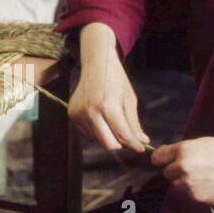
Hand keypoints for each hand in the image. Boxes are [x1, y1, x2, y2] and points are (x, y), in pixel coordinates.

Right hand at [68, 23, 149, 152]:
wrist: (96, 63)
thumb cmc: (116, 79)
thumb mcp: (129, 99)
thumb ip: (134, 123)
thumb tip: (141, 142)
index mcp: (108, 106)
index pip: (123, 135)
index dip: (134, 145)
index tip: (141, 149)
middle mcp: (90, 111)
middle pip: (108, 144)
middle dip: (120, 143)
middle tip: (128, 137)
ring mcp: (79, 113)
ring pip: (97, 140)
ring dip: (108, 136)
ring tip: (112, 120)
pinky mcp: (72, 114)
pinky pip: (87, 133)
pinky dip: (97, 131)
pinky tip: (100, 117)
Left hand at [150, 138, 213, 205]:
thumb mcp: (203, 143)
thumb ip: (182, 149)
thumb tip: (162, 154)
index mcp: (184, 151)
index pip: (158, 158)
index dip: (161, 159)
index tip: (162, 161)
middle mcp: (184, 167)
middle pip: (166, 173)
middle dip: (176, 171)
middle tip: (194, 168)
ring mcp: (190, 184)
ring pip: (176, 186)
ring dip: (184, 183)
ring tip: (203, 176)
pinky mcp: (197, 197)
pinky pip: (188, 195)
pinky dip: (195, 191)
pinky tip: (209, 184)